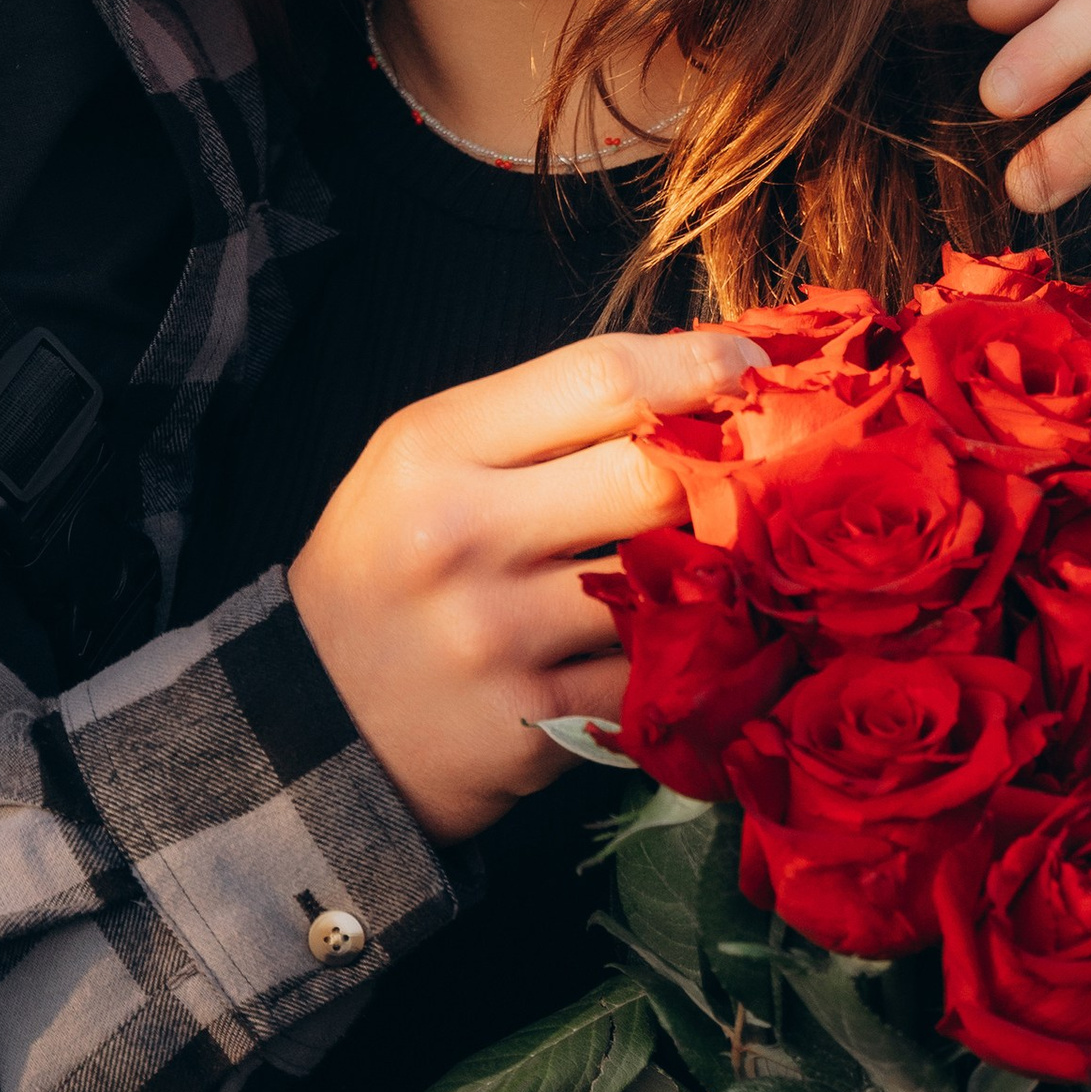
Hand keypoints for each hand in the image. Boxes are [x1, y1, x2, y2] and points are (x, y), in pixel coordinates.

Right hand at [289, 328, 747, 843]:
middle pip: (654, 472)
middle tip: (777, 462)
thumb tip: (700, 374)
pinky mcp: (530, 725)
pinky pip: (654, 675)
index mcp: (433, 446)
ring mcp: (495, 636)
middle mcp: (458, 533)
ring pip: (669, 579)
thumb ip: (543, 420)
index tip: (753, 366)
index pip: (604, 377)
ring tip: (738, 554)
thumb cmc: (388, 569)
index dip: (702, 366)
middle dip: (732, 465)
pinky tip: (688, 642)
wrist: (313, 725)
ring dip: (721, 567)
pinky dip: (684, 657)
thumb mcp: (427, 464)